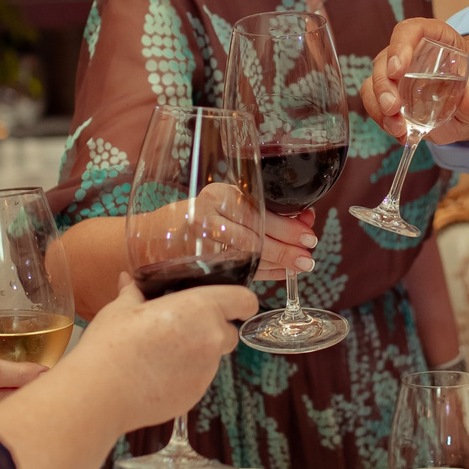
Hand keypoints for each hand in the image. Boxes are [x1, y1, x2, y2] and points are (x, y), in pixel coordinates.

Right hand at [64, 275, 255, 427]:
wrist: (101, 392)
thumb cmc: (111, 344)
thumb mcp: (120, 309)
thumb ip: (134, 292)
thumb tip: (129, 280)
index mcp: (200, 308)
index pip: (244, 300)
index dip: (241, 301)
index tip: (233, 303)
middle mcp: (211, 339)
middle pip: (229, 332)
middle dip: (213, 329)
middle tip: (181, 328)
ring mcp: (206, 371)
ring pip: (212, 358)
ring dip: (197, 353)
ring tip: (161, 354)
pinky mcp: (195, 396)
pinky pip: (197, 379)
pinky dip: (184, 376)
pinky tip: (155, 374)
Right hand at [178, 182, 310, 273]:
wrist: (160, 235)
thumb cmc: (202, 216)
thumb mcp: (229, 203)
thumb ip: (265, 210)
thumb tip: (306, 218)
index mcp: (219, 195)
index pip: (259, 213)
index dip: (287, 227)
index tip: (308, 234)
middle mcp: (208, 218)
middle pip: (255, 236)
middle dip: (286, 248)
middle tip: (307, 257)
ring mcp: (203, 245)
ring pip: (249, 256)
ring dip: (278, 263)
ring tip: (299, 266)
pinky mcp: (203, 266)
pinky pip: (241, 270)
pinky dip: (264, 273)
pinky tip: (281, 273)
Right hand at [359, 19, 468, 145]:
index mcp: (434, 37)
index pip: (409, 31)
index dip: (399, 46)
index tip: (398, 69)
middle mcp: (410, 53)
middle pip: (385, 60)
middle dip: (384, 85)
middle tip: (393, 108)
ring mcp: (398, 76)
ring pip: (374, 84)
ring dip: (379, 107)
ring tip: (398, 128)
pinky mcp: (393, 97)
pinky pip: (376, 105)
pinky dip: (383, 121)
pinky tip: (401, 133)